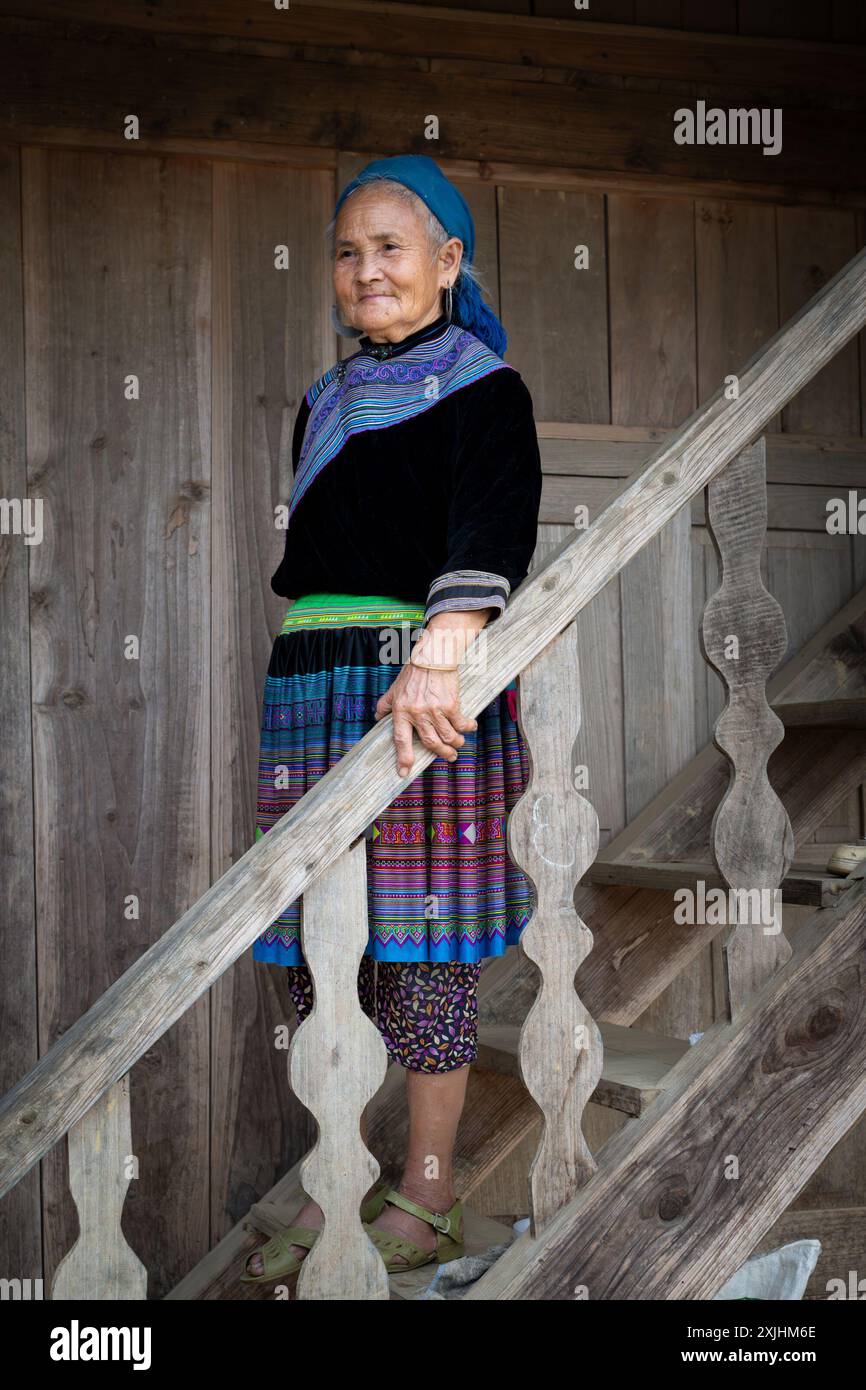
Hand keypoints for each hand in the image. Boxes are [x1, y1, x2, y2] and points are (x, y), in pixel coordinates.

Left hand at [374, 663, 477, 777]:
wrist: (433, 656)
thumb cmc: (413, 672)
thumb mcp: (394, 688)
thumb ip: (385, 704)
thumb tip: (376, 718)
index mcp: (401, 711)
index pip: (401, 740)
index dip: (403, 758)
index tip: (404, 773)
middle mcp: (417, 713)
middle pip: (431, 743)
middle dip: (442, 754)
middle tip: (449, 757)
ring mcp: (435, 710)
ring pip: (448, 737)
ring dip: (455, 744)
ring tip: (458, 745)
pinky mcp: (451, 704)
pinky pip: (461, 723)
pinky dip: (467, 728)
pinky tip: (469, 727)